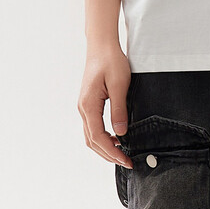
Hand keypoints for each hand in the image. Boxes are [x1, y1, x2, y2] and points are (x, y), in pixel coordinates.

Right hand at [80, 44, 133, 166]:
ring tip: (122, 154)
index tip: (126, 160)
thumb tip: (121, 133)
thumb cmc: (111, 61)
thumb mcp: (119, 85)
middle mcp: (83, 108)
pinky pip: (93, 127)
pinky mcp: (89, 104)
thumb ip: (119, 110)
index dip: (112, 152)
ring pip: (91, 136)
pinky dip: (103, 138)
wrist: (101, 46)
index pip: (98, 137)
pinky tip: (116, 139)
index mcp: (89, 105)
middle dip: (108, 155)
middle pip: (92, 141)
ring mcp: (84, 107)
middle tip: (127, 162)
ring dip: (105, 148)